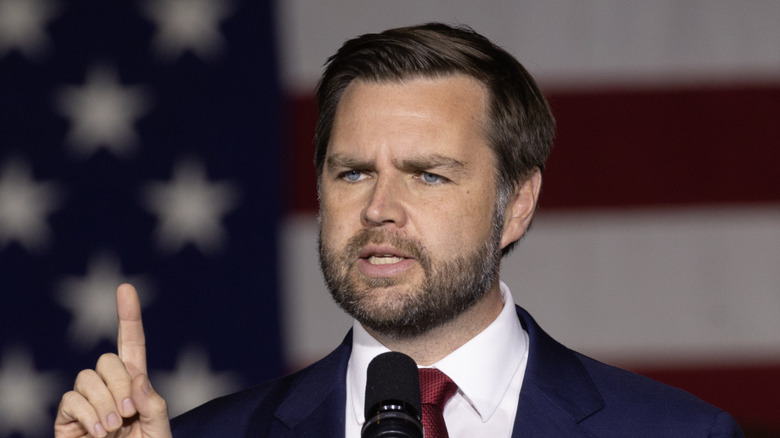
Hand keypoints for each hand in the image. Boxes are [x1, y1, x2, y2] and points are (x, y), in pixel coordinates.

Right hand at [54, 284, 171, 437]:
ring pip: (87, 378)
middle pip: (107, 360)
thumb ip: (155, 404)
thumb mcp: (160, 431)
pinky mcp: (67, 420)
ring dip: (104, 402)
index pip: (131, 344)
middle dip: (120, 384)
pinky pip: (71, 400)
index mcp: (136, 385)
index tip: (125, 288)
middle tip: (129, 413)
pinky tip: (99, 433)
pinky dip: (87, 415)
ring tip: (114, 429)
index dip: (128, 316)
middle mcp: (109, 388)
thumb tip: (137, 378)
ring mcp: (86, 403)